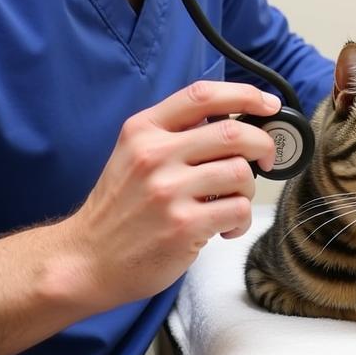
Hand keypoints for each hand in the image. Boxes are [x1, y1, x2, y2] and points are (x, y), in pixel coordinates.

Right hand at [62, 81, 280, 309]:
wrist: (85, 260)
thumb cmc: (119, 207)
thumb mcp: (134, 154)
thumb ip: (176, 134)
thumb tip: (236, 119)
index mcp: (143, 130)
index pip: (202, 95)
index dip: (245, 94)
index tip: (269, 104)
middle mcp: (155, 155)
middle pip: (233, 132)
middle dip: (262, 144)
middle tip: (267, 158)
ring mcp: (168, 191)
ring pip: (241, 172)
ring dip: (248, 189)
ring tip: (231, 203)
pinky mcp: (183, 225)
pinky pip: (238, 210)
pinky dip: (241, 220)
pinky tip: (224, 227)